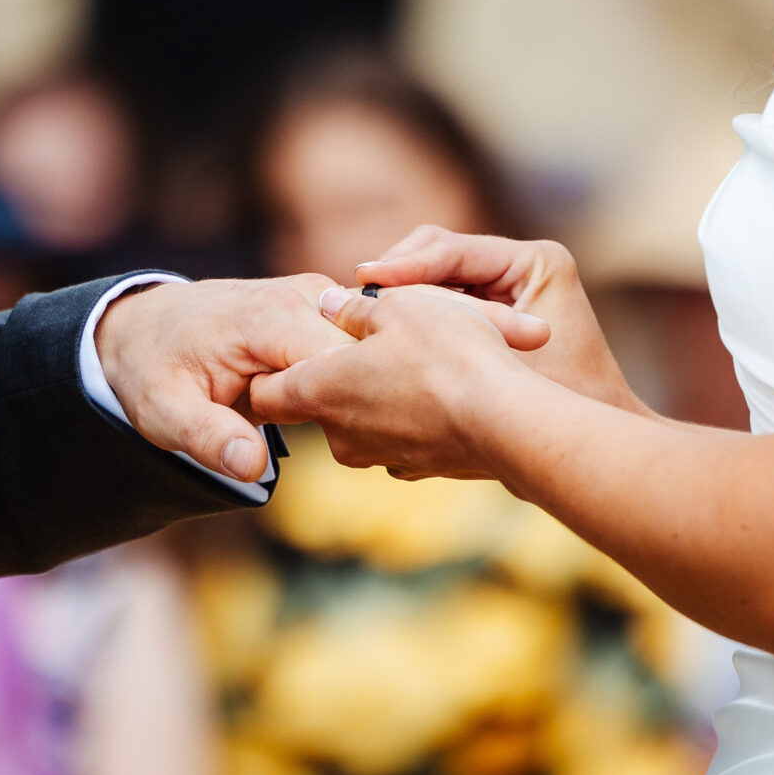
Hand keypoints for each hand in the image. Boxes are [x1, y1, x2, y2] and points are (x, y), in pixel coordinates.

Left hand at [93, 276, 352, 481]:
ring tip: (309, 413)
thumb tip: (252, 466)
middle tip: (310, 428)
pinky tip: (320, 397)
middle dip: (355, 402)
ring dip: (356, 390)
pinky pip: (360, 345)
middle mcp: (308, 294)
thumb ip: (208, 438)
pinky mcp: (326, 304)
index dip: (342, 411)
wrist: (146, 326)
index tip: (317, 434)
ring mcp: (321, 294)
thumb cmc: (154, 370)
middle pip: (368, 358)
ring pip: (371, 352)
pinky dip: (351, 376)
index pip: (347, 368)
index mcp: (274, 318)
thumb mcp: (164, 412)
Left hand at [245, 283, 551, 480]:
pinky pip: (400, 433)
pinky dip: (412, 414)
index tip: (296, 345)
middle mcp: (339, 435)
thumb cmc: (447, 354)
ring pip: (362, 418)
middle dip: (337, 373)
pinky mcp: (417, 468)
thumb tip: (330, 306)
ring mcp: (378, 456)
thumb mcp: (398, 307)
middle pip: (318, 403)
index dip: (272, 368)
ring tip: (423, 359)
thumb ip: (352, 309)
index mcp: (317, 391)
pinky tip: (445, 390)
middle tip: (377, 338)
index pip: (264, 393)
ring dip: (380, 391)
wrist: (509, 422)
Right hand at [358, 229, 644, 413]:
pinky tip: (376, 351)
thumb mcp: (494, 363)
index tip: (362, 278)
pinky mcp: (491, 322)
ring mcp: (504, 294)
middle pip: (436, 260)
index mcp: (535, 262)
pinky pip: (439, 316)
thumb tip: (359, 299)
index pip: (451, 248)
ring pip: (431, 290)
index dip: (403, 265)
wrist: (589, 451)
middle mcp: (520, 270)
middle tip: (346, 303)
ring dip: (395, 309)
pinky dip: (410, 331)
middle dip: (392, 284)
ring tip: (354, 327)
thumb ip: (436, 327)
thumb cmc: (558, 408)